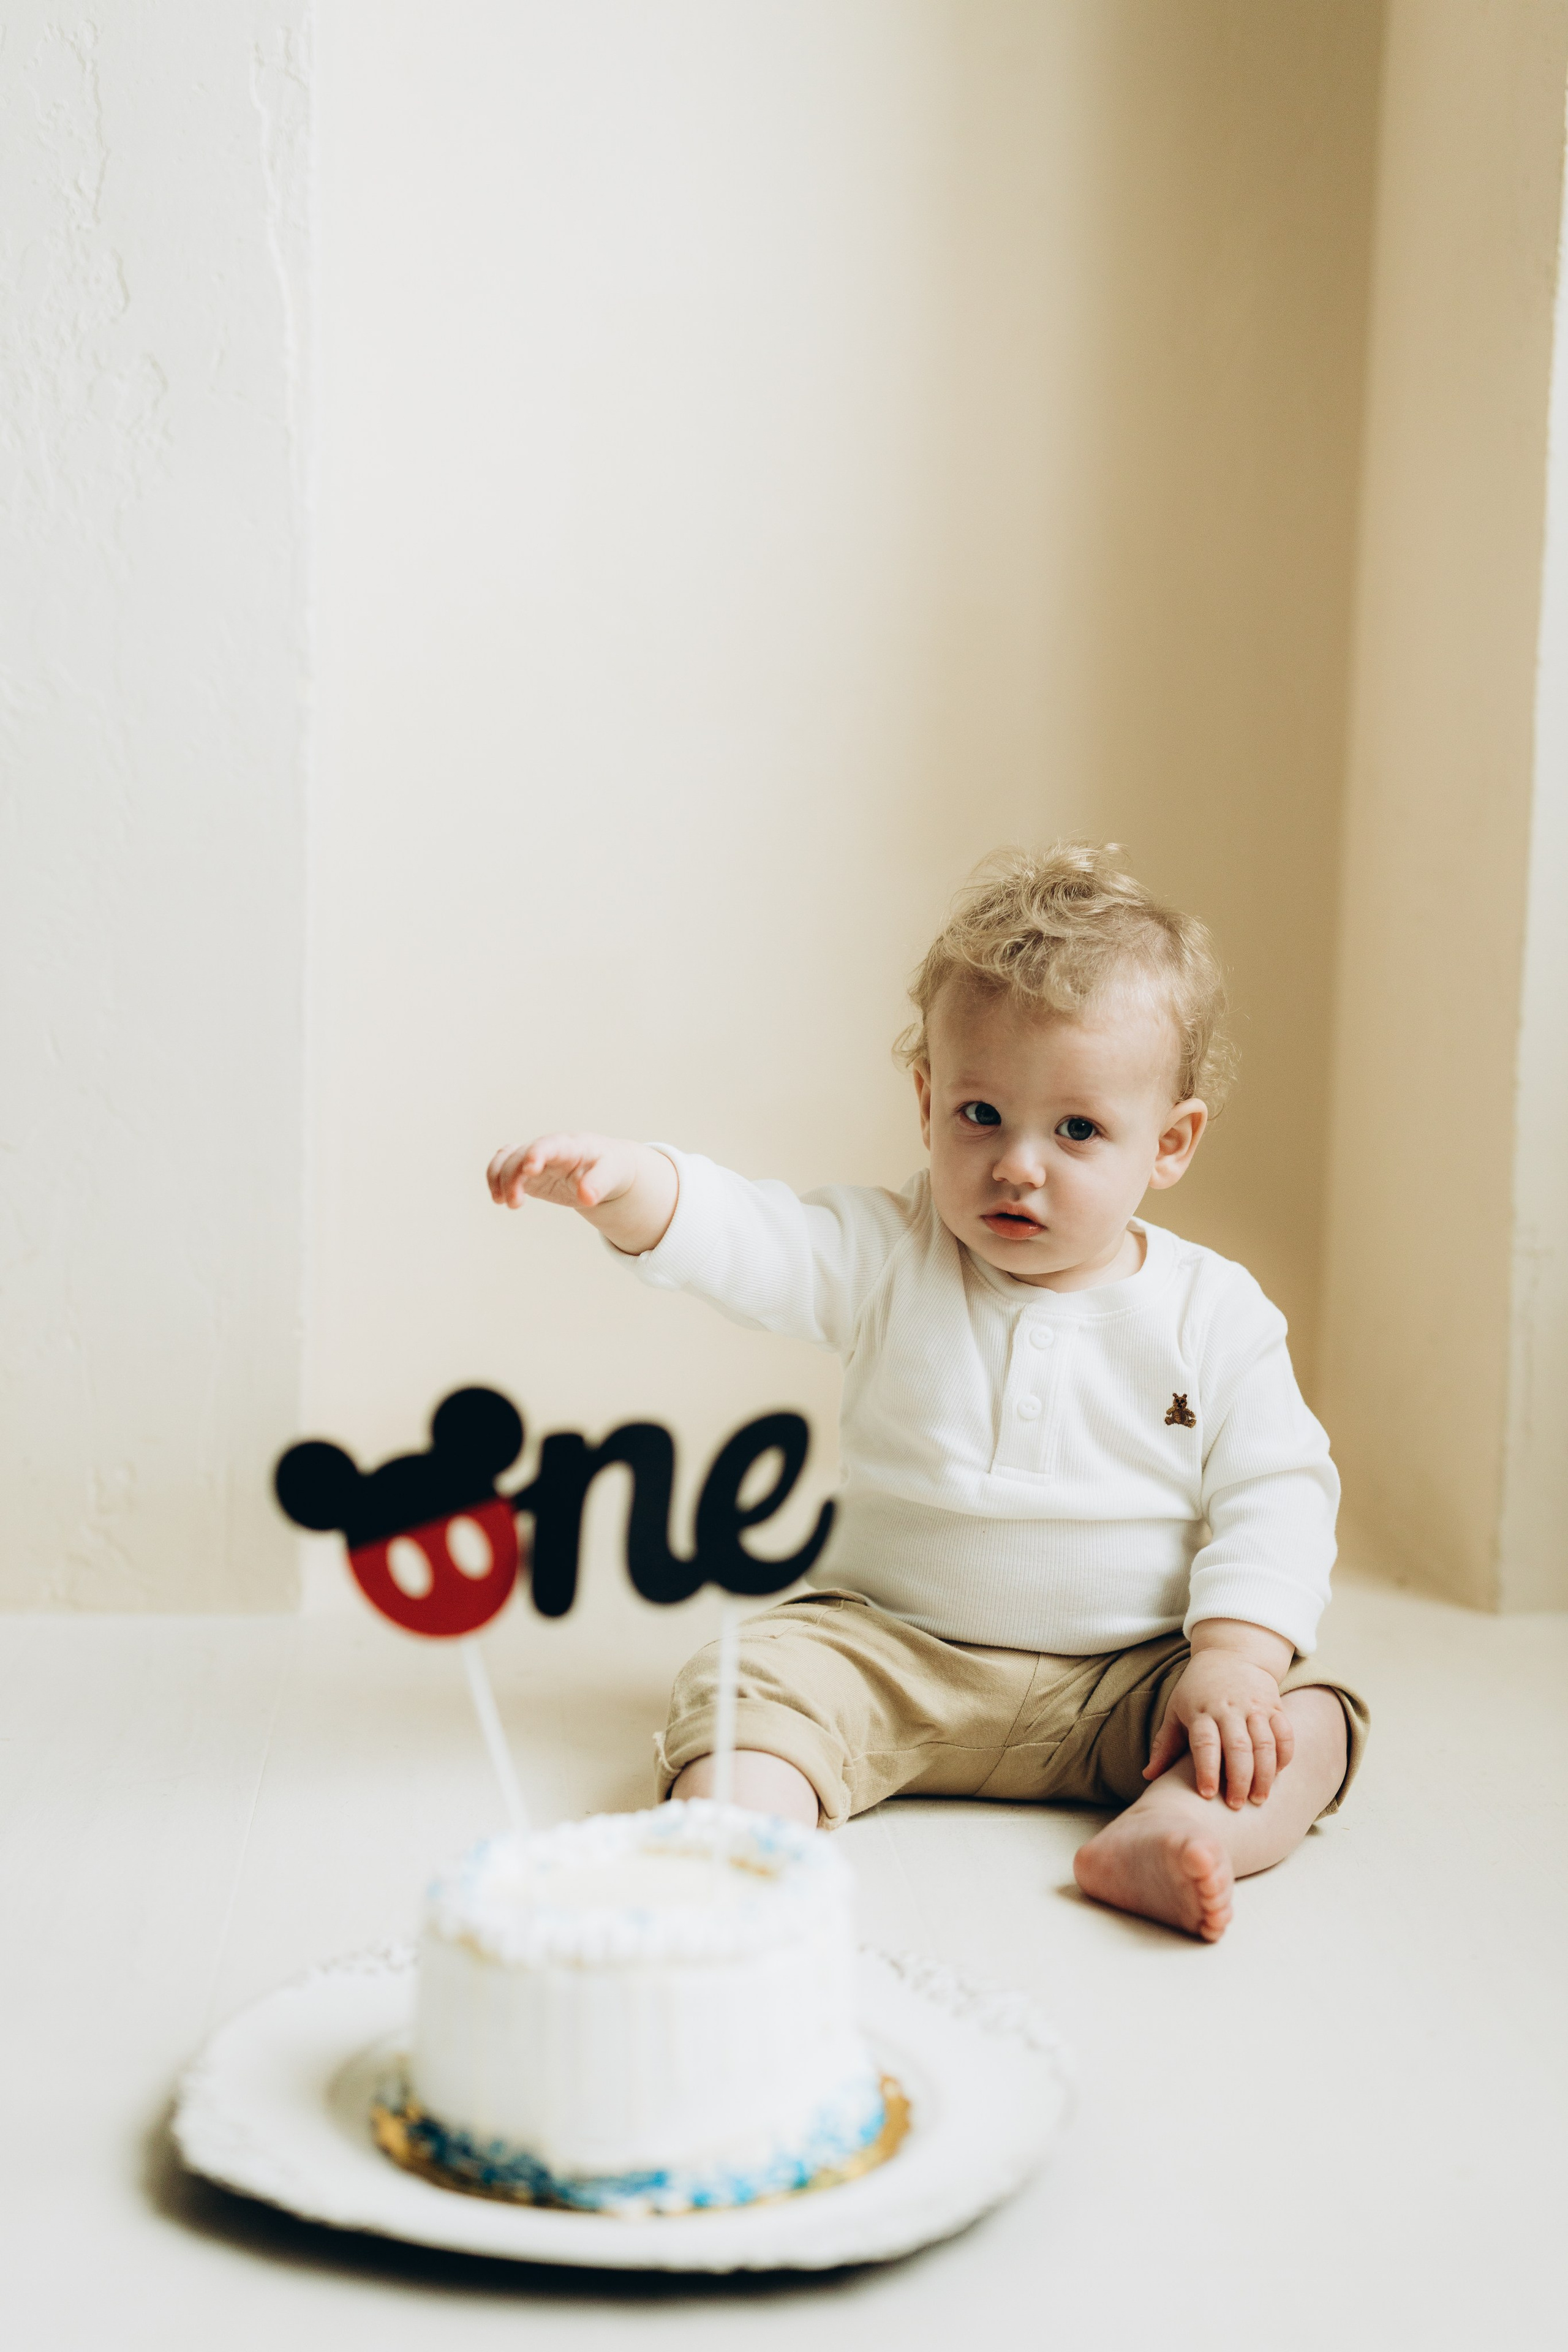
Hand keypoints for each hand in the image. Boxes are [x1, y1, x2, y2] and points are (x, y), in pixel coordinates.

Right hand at [486, 1133, 677, 1255]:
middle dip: (512, 1177)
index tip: (529, 1168)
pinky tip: (499, 1198)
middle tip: (513, 1204)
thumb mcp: (612, 1174)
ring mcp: (536, 1158)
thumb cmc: (610, 1167)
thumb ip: (599, 1184)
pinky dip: (495, 1179)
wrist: (605, 1167)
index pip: (550, 1145)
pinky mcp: (528, 1171)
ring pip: (506, 1159)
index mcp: (570, 1145)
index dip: (537, 1153)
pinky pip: (503, 1167)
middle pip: (521, 1155)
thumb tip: (586, 1198)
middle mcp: (548, 1148)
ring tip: (503, 1202)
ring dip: (499, 1179)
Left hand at [1144, 1636, 1294, 1808]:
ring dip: (1264, 1774)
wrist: (1231, 1653)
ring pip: (1264, 1743)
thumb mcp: (1176, 1710)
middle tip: (1236, 1805)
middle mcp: (1229, 1708)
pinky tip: (1277, 1775)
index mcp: (1201, 1711)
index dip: (1207, 1769)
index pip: (1204, 1743)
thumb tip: (1148, 1775)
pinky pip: (1285, 1733)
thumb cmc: (1197, 1689)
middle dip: (1239, 1779)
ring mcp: (1255, 1706)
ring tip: (1259, 1798)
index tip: (1207, 1794)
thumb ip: (1165, 1744)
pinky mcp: (1275, 1706)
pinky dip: (1284, 1756)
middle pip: (1238, 1747)